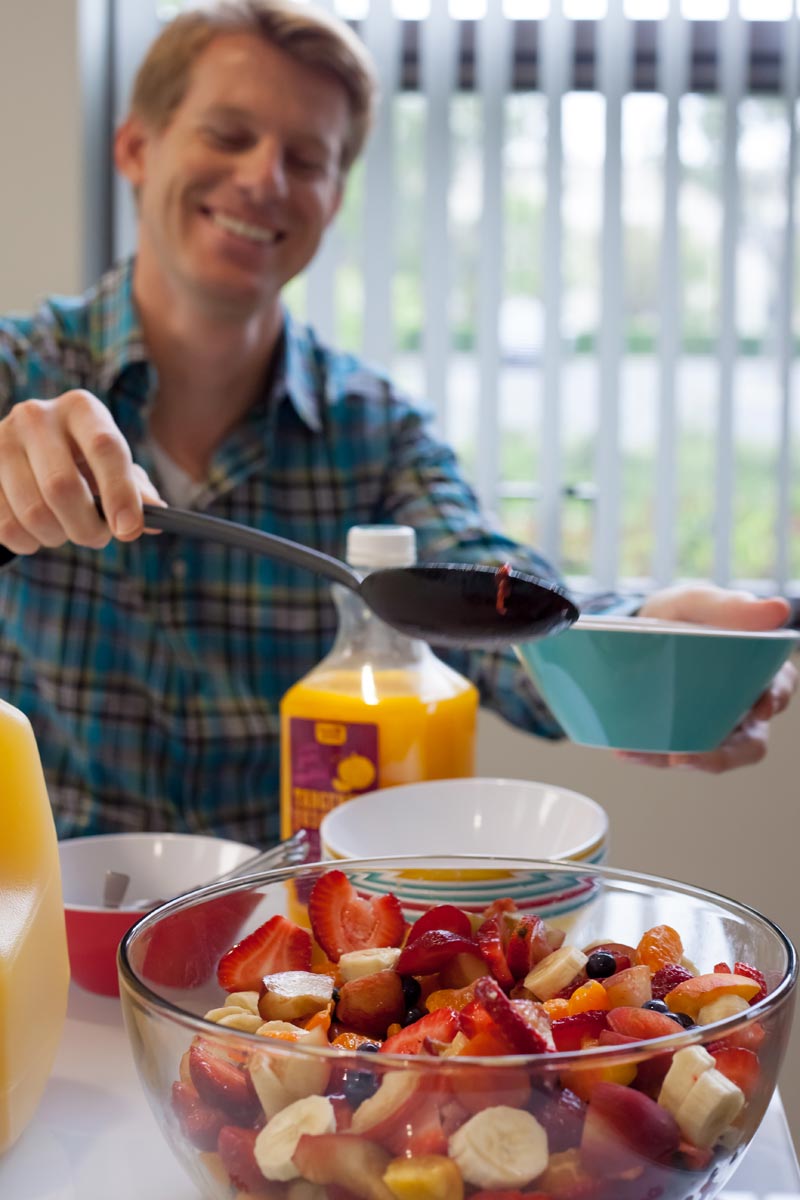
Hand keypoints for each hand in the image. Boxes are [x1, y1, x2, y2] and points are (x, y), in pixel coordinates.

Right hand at [0, 389, 163, 553]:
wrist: (25, 453)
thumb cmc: (82, 462)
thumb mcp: (112, 467)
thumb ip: (136, 490)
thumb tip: (156, 514)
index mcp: (80, 408)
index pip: (104, 447)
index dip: (119, 493)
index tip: (128, 530)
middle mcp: (36, 416)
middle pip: (62, 486)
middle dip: (86, 527)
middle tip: (97, 538)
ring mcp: (0, 441)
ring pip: (33, 512)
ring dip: (57, 537)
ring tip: (64, 530)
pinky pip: (7, 526)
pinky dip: (28, 543)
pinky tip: (36, 532)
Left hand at [615, 584, 796, 772]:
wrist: (637, 630)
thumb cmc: (680, 616)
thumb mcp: (696, 603)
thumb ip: (729, 605)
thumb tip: (777, 610)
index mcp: (757, 671)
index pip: (778, 689)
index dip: (774, 699)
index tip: (760, 706)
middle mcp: (740, 706)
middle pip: (749, 743)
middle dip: (722, 756)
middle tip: (686, 756)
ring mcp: (710, 726)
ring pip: (709, 756)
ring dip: (682, 761)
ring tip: (648, 754)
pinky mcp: (678, 737)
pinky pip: (670, 755)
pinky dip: (649, 755)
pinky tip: (626, 749)